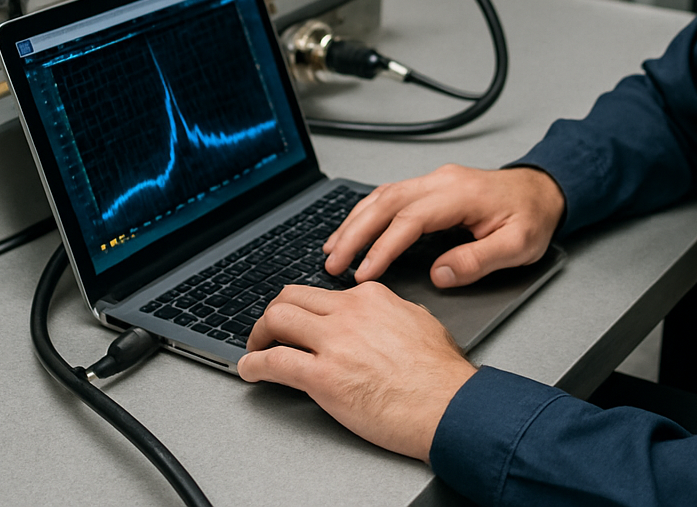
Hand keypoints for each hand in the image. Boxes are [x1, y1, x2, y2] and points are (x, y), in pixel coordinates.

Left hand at [237, 282, 476, 460]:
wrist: (447, 404)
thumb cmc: (440, 372)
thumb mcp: (421, 321)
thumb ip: (394, 312)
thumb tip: (384, 317)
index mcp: (372, 297)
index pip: (323, 292)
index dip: (307, 309)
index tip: (302, 322)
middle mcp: (350, 312)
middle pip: (292, 296)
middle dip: (274, 313)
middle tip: (269, 331)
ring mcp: (335, 342)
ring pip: (277, 318)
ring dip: (258, 335)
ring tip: (255, 349)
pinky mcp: (323, 377)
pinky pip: (275, 362)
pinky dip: (254, 365)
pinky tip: (250, 371)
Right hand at [323, 164, 565, 287]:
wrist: (544, 190)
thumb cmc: (533, 217)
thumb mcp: (518, 246)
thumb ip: (478, 261)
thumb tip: (439, 275)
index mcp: (461, 194)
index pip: (410, 220)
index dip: (383, 247)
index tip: (364, 273)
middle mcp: (443, 181)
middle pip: (386, 202)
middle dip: (355, 233)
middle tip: (333, 263)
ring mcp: (436, 180)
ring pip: (383, 195)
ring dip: (355, 221)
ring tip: (333, 248)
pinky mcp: (433, 185)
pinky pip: (391, 194)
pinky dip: (368, 212)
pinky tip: (354, 228)